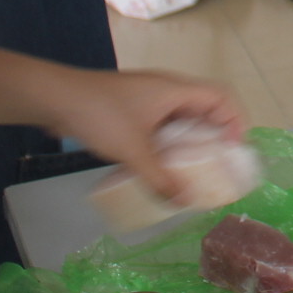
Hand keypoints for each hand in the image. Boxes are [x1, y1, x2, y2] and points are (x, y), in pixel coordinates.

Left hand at [39, 69, 245, 205]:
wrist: (56, 98)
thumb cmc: (101, 114)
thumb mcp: (134, 150)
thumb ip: (159, 178)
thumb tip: (183, 202)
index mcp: (175, 90)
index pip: (221, 97)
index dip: (235, 121)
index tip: (234, 150)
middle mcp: (166, 91)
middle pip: (204, 108)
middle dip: (214, 136)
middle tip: (217, 166)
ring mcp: (147, 100)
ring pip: (181, 119)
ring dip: (189, 143)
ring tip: (191, 172)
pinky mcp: (131, 111)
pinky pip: (161, 126)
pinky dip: (167, 145)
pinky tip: (159, 168)